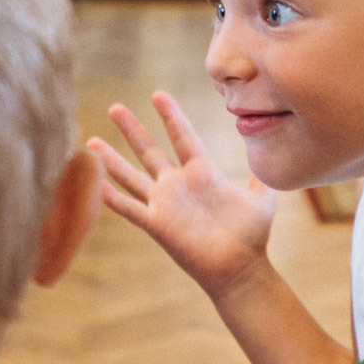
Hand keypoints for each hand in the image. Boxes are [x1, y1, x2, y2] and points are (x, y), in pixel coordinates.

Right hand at [87, 92, 277, 300]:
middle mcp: (178, 186)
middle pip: (149, 151)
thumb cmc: (252, 236)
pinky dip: (111, 198)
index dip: (171, 116)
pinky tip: (94, 185)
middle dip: (132, 129)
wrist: (240, 269)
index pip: (183, 137)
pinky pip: (130, 208)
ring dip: (111, 160)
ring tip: (90, 142)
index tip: (158, 94)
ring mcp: (165, 205)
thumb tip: (273, 152)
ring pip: (132, 176)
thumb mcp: (261, 197)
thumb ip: (262, 174)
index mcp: (202, 174)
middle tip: (114, 108)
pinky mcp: (158, 225)